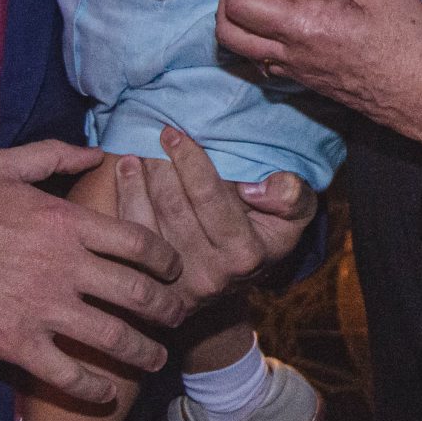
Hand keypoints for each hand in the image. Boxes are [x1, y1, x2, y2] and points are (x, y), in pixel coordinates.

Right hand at [0, 141, 184, 401]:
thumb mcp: (0, 165)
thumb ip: (53, 156)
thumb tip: (96, 153)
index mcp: (64, 221)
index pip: (139, 242)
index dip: (166, 258)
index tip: (173, 269)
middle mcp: (62, 265)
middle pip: (137, 293)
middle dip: (167, 308)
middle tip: (177, 316)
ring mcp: (40, 308)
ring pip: (112, 337)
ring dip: (143, 352)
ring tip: (155, 359)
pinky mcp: (14, 343)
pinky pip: (67, 373)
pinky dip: (93, 388)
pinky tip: (105, 393)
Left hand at [111, 125, 315, 311]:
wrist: (242, 276)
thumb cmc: (270, 229)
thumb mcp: (296, 212)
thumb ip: (292, 194)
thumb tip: (258, 187)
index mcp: (246, 254)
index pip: (209, 197)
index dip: (189, 160)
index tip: (174, 132)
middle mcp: (211, 273)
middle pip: (174, 208)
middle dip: (160, 166)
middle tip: (152, 137)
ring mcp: (179, 285)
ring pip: (147, 223)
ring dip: (137, 182)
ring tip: (135, 153)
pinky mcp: (155, 288)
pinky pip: (131, 240)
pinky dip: (125, 200)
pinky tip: (125, 173)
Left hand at [216, 0, 421, 146]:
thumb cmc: (410, 42)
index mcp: (302, 30)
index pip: (238, 4)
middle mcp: (290, 57)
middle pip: (227, 32)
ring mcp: (298, 74)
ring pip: (246, 47)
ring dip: (252, 15)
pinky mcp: (310, 82)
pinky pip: (269, 58)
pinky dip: (270, 33)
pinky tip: (304, 17)